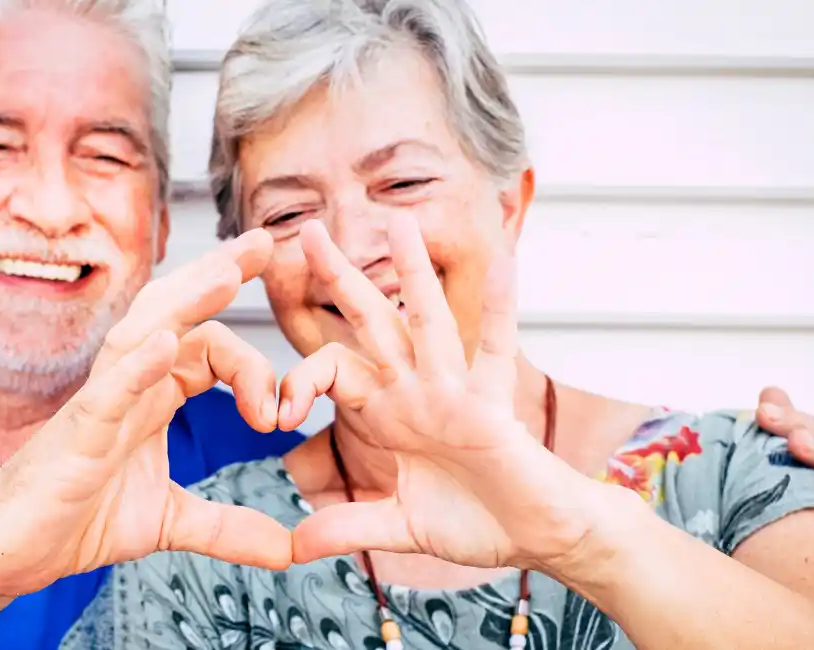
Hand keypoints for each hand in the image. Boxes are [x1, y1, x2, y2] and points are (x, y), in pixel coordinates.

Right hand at [0, 229, 291, 598]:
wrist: (8, 554)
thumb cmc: (73, 521)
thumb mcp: (170, 523)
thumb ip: (230, 528)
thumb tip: (288, 549)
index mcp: (152, 398)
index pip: (207, 349)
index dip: (252, 365)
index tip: (280, 414)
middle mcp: (128, 387)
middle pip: (177, 314)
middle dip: (220, 274)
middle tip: (267, 241)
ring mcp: (99, 404)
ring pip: (144, 333)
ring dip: (187, 302)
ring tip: (229, 273)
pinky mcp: (75, 434)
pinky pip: (108, 390)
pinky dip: (138, 366)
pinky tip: (166, 344)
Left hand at [279, 216, 607, 572]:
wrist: (537, 538)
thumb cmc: (477, 521)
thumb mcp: (399, 526)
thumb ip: (349, 527)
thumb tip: (293, 547)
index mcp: (389, 412)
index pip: (333, 371)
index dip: (300, 382)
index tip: (276, 416)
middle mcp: (416, 390)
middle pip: (370, 323)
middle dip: (339, 277)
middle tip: (307, 230)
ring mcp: (454, 392)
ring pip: (427, 321)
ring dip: (413, 272)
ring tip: (398, 221)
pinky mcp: (491, 406)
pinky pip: (496, 351)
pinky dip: (500, 311)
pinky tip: (505, 264)